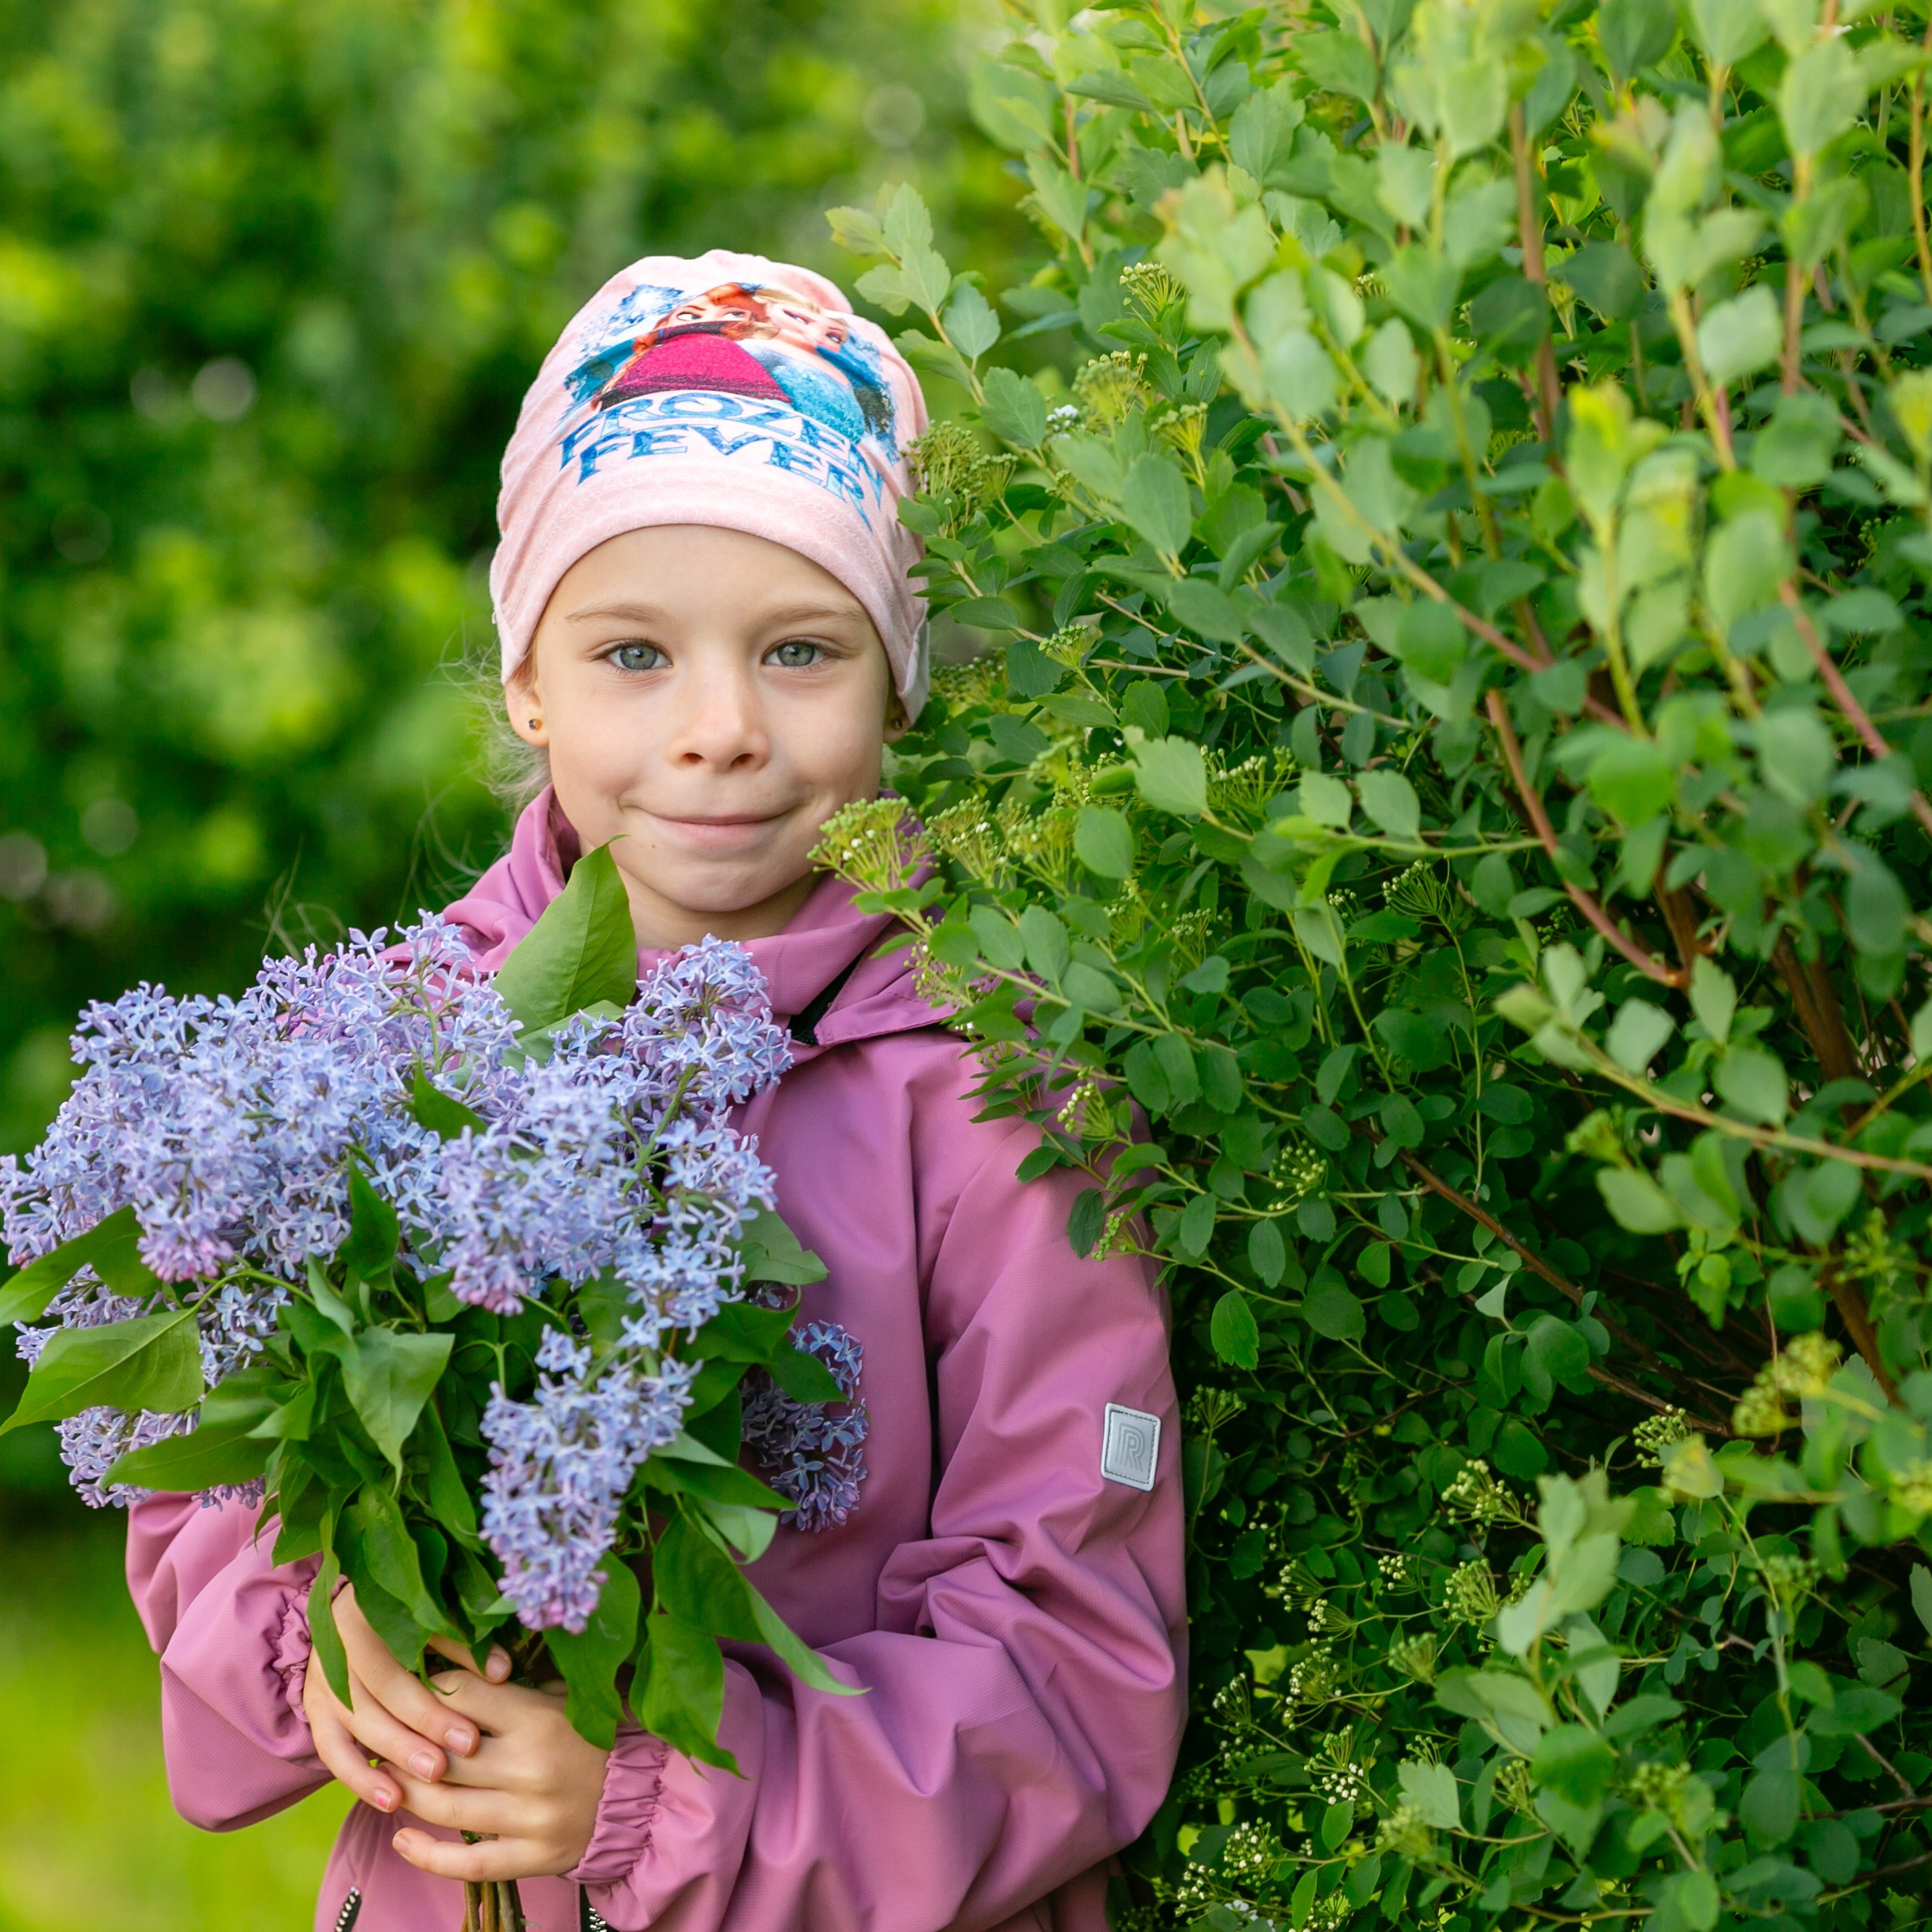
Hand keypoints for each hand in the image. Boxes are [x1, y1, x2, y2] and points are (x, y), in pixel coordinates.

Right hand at [301, 1581, 511, 1814]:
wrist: (353, 1617)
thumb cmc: (408, 1612)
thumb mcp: (434, 1616)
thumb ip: (464, 1642)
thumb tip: (501, 1672)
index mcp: (364, 1612)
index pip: (397, 1667)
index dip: (434, 1702)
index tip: (471, 1735)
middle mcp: (335, 1648)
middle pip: (377, 1698)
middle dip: (421, 1731)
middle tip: (458, 1758)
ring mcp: (320, 1682)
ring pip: (358, 1726)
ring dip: (396, 1756)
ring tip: (433, 1781)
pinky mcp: (316, 1711)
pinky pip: (333, 1751)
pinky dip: (361, 1778)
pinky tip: (392, 1800)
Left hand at [385, 1668, 612, 1881]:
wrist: (639, 1790)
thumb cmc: (587, 1732)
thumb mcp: (555, 1694)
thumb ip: (504, 1684)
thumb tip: (440, 1657)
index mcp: (538, 1718)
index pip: (459, 1696)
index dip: (423, 1687)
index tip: (402, 1685)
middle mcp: (531, 1768)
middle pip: (440, 1757)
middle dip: (399, 1747)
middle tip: (375, 1737)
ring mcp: (531, 1818)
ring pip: (444, 1808)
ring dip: (403, 1795)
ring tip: (383, 1780)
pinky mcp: (533, 1857)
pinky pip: (468, 1864)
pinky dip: (426, 1855)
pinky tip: (401, 1839)